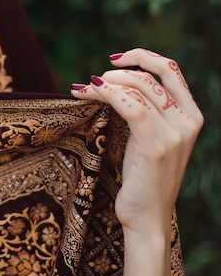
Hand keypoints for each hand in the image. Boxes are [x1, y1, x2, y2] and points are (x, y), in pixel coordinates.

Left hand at [71, 48, 202, 275]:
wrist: (147, 217)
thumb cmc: (143, 177)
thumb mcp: (149, 138)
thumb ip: (145, 111)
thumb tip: (113, 82)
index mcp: (191, 115)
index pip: (171, 70)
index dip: (143, 57)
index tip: (115, 58)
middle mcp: (188, 121)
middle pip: (151, 77)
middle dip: (117, 72)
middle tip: (93, 81)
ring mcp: (175, 134)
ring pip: (139, 89)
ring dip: (105, 84)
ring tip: (83, 89)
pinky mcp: (156, 146)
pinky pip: (131, 107)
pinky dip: (107, 95)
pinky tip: (88, 93)